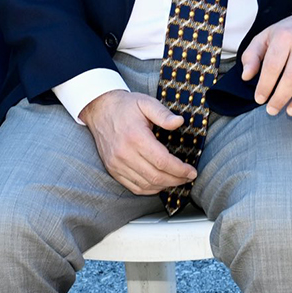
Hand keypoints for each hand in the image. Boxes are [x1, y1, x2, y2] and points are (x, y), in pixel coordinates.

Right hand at [79, 90, 194, 194]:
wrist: (99, 109)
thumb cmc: (125, 106)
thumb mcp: (146, 103)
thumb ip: (163, 114)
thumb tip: (179, 122)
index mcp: (135, 137)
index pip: (162, 161)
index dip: (180, 170)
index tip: (192, 171)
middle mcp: (124, 153)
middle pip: (155, 176)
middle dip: (176, 180)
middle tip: (188, 177)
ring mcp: (116, 164)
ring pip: (145, 185)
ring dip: (165, 186)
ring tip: (177, 180)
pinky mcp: (112, 169)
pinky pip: (134, 187)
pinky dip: (150, 189)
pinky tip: (160, 183)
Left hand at [239, 10, 291, 115]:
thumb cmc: (288, 33)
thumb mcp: (265, 37)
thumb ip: (251, 56)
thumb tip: (246, 76)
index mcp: (284, 36)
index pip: (272, 66)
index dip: (265, 86)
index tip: (260, 99)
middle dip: (280, 98)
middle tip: (272, 110)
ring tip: (290, 111)